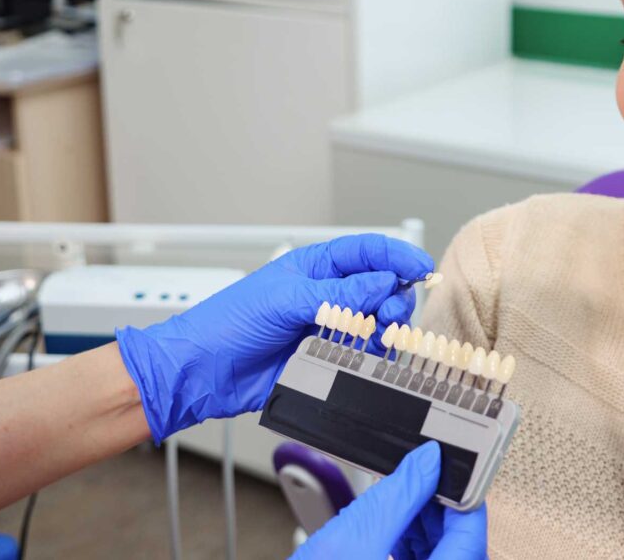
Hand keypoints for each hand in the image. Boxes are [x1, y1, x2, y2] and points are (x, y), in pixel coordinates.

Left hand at [116, 234, 432, 442]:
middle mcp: (326, 295)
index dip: (397, 256)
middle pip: (380, 289)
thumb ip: (338, 294)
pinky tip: (366, 358)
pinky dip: (371, 356)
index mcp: (315, 268)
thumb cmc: (229, 323)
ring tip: (375, 337)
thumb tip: (383, 283)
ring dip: (383, 329)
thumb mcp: (285, 299)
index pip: (367, 252)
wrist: (201, 371)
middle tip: (388, 314)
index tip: (422, 268)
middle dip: (393, 298)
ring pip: (374, 324)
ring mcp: (326, 327)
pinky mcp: (324, 360)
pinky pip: (361, 356)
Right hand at [291, 441, 487, 559]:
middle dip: (444, 513)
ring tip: (407, 498)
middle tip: (427, 479)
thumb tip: (427, 463)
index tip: (454, 473)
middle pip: (460, 552)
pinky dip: (416, 549)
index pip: (470, 542)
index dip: (466, 502)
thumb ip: (398, 495)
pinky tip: (398, 528)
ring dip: (430, 529)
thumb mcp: (352, 538)